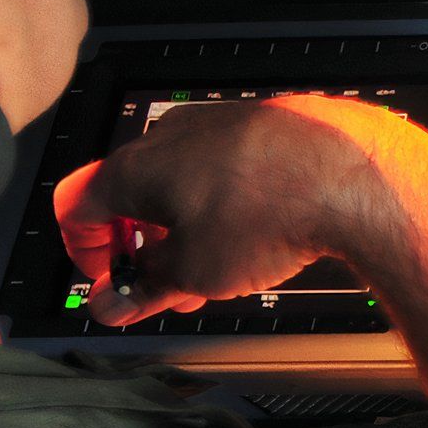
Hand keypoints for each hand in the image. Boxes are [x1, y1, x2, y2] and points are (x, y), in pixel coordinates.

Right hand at [54, 94, 427, 327]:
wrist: (351, 172)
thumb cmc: (268, 213)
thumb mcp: (192, 272)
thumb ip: (143, 289)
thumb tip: (113, 303)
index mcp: (133, 167)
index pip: (75, 206)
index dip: (85, 253)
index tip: (114, 282)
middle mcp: (169, 136)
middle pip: (131, 197)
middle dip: (145, 251)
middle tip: (169, 290)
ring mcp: (217, 124)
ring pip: (182, 184)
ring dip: (186, 232)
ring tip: (218, 273)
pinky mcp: (262, 127)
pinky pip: (225, 170)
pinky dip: (226, 206)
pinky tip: (258, 238)